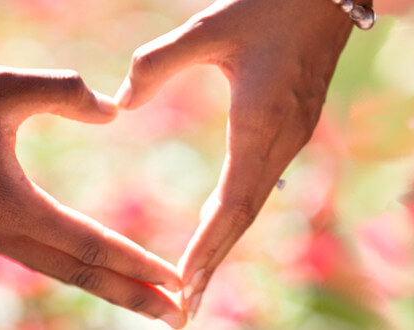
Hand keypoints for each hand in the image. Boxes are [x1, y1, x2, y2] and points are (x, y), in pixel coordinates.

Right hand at [0, 61, 186, 327]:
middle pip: (79, 274)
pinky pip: (37, 257)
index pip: (90, 245)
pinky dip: (72, 266)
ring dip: (105, 285)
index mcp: (11, 205)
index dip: (137, 264)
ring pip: (57, 270)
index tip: (177, 282)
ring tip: (146, 299)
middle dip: (132, 296)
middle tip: (178, 316)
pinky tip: (92, 266)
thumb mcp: (5, 85)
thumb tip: (114, 110)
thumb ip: (65, 93)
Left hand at [115, 0, 364, 317]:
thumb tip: (119, 102)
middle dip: (215, 260)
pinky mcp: (293, 127)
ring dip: (226, 240)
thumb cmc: (266, 7)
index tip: (184, 282)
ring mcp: (292, 136)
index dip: (209, 245)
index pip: (232, 202)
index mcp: (260, 123)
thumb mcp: (208, 29)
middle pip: (245, 216)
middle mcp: (281, 140)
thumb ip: (159, 64)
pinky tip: (220, 219)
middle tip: (187, 304)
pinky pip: (262, 182)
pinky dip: (238, 211)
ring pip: (255, 202)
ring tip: (198, 274)